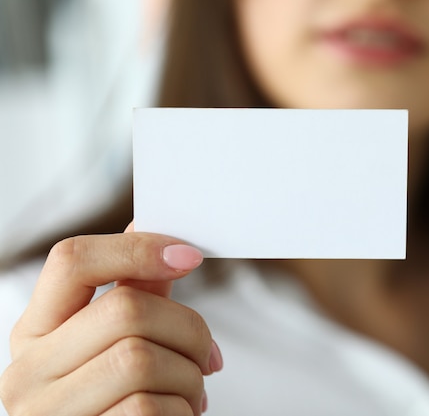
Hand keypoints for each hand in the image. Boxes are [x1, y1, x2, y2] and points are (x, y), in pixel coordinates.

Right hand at [0, 229, 220, 415]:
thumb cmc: (118, 401)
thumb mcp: (113, 344)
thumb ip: (132, 291)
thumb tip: (146, 224)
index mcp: (35, 332)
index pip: (72, 261)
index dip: (137, 249)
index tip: (189, 256)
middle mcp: (28, 372)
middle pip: (126, 310)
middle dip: (189, 329)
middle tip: (208, 354)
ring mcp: (48, 414)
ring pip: (141, 360)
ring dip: (189, 375)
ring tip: (192, 390)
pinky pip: (148, 408)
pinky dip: (183, 410)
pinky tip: (181, 415)